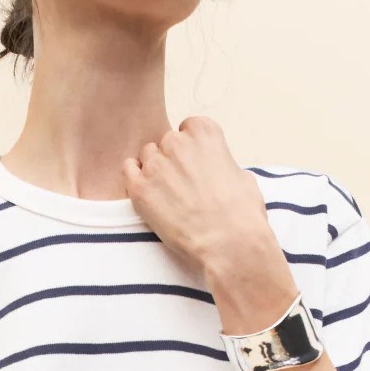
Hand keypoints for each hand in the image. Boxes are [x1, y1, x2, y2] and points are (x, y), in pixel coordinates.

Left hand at [123, 116, 298, 333]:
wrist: (228, 243)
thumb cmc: (241, 214)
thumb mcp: (241, 174)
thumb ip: (220, 162)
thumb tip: (215, 167)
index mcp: (205, 132)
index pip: (187, 128)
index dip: (190, 149)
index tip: (195, 166)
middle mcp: (178, 142)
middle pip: (166, 142)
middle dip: (172, 160)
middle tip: (182, 186)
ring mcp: (156, 165)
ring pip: (147, 156)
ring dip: (154, 171)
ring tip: (168, 195)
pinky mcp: (140, 189)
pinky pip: (128, 171)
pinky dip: (135, 179)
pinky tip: (147, 193)